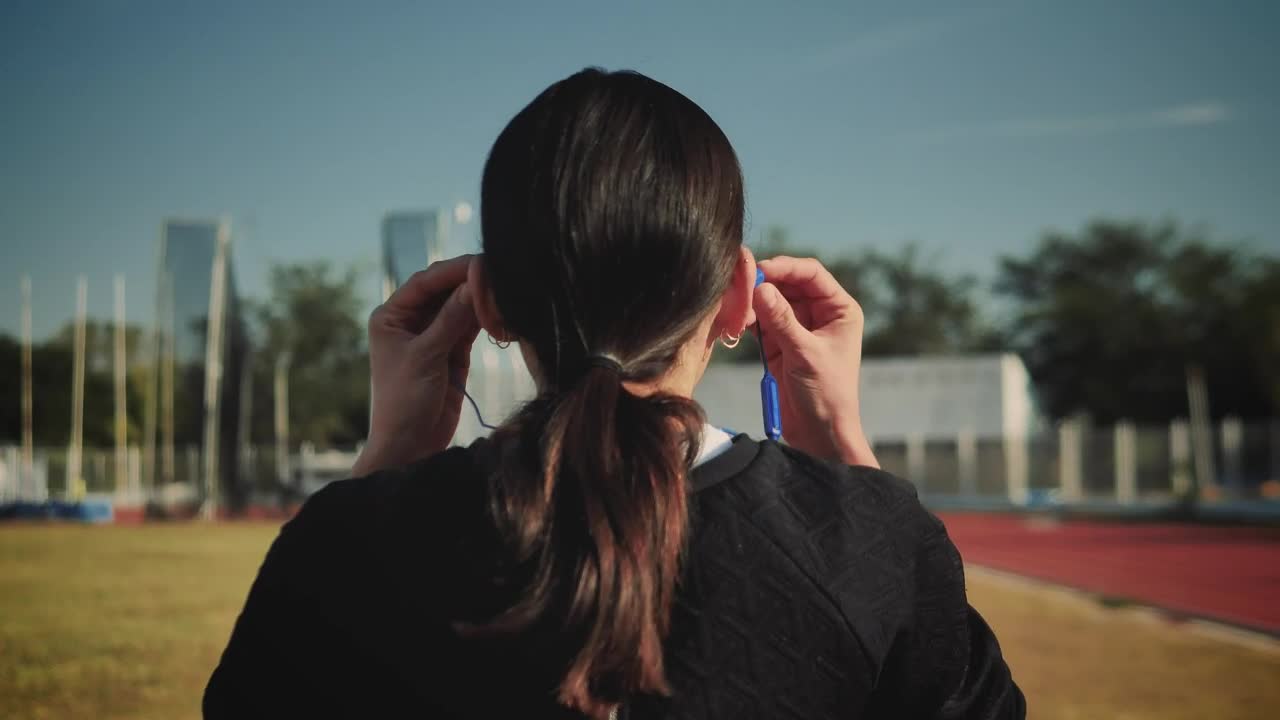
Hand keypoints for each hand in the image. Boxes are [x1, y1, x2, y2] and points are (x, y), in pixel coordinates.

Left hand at [352, 255, 479, 475]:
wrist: (410, 446)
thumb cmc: (403, 403)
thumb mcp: (426, 357)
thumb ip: (452, 319)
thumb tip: (476, 283)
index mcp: (391, 316)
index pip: (425, 282)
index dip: (454, 270)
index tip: (482, 263)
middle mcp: (410, 321)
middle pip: (445, 290)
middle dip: (471, 283)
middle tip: (500, 275)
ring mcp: (433, 335)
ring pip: (461, 306)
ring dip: (481, 300)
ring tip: (506, 294)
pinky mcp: (453, 351)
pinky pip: (471, 325)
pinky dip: (486, 319)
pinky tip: (501, 313)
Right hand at [753, 256, 878, 467]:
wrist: (819, 433)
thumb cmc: (826, 394)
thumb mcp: (805, 354)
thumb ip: (781, 320)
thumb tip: (759, 288)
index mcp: (839, 310)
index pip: (811, 274)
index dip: (785, 267)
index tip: (760, 271)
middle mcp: (820, 313)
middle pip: (788, 283)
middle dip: (764, 284)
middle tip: (739, 288)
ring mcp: (797, 327)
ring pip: (771, 300)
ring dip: (753, 302)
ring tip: (737, 309)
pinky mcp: (779, 343)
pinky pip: (761, 320)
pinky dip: (748, 319)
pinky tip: (736, 322)